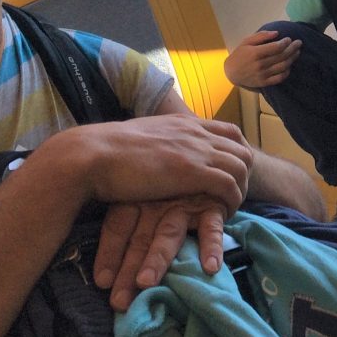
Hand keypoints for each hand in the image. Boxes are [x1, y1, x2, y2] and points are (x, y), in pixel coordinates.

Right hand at [41, 113, 251, 214]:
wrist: (91, 155)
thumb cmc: (104, 151)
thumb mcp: (140, 137)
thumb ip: (158, 141)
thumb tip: (155, 150)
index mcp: (183, 122)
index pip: (229, 131)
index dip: (237, 152)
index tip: (232, 171)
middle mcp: (195, 132)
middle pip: (242, 149)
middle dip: (245, 173)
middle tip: (235, 195)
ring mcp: (196, 150)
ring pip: (241, 167)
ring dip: (241, 189)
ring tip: (230, 208)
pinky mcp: (193, 172)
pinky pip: (230, 186)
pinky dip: (232, 201)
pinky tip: (223, 214)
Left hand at [95, 197, 228, 311]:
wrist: (208, 166)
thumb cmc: (167, 191)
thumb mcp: (141, 199)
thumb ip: (127, 230)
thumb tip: (103, 273)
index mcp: (135, 199)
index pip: (117, 226)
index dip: (109, 253)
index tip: (102, 282)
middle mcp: (157, 203)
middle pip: (140, 238)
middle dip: (128, 269)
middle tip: (119, 299)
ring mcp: (185, 205)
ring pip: (168, 234)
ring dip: (157, 259)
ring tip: (146, 283)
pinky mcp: (212, 208)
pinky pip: (211, 229)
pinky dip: (211, 248)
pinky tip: (209, 267)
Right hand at [225, 30, 300, 87]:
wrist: (231, 72)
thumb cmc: (240, 54)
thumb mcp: (246, 41)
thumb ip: (261, 36)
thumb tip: (277, 33)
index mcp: (255, 53)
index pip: (276, 47)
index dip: (286, 42)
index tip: (289, 39)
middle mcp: (260, 64)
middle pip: (282, 56)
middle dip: (293, 48)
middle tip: (299, 43)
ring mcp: (263, 75)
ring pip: (283, 66)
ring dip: (292, 59)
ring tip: (297, 52)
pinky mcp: (264, 82)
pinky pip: (279, 78)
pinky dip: (287, 72)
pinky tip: (289, 65)